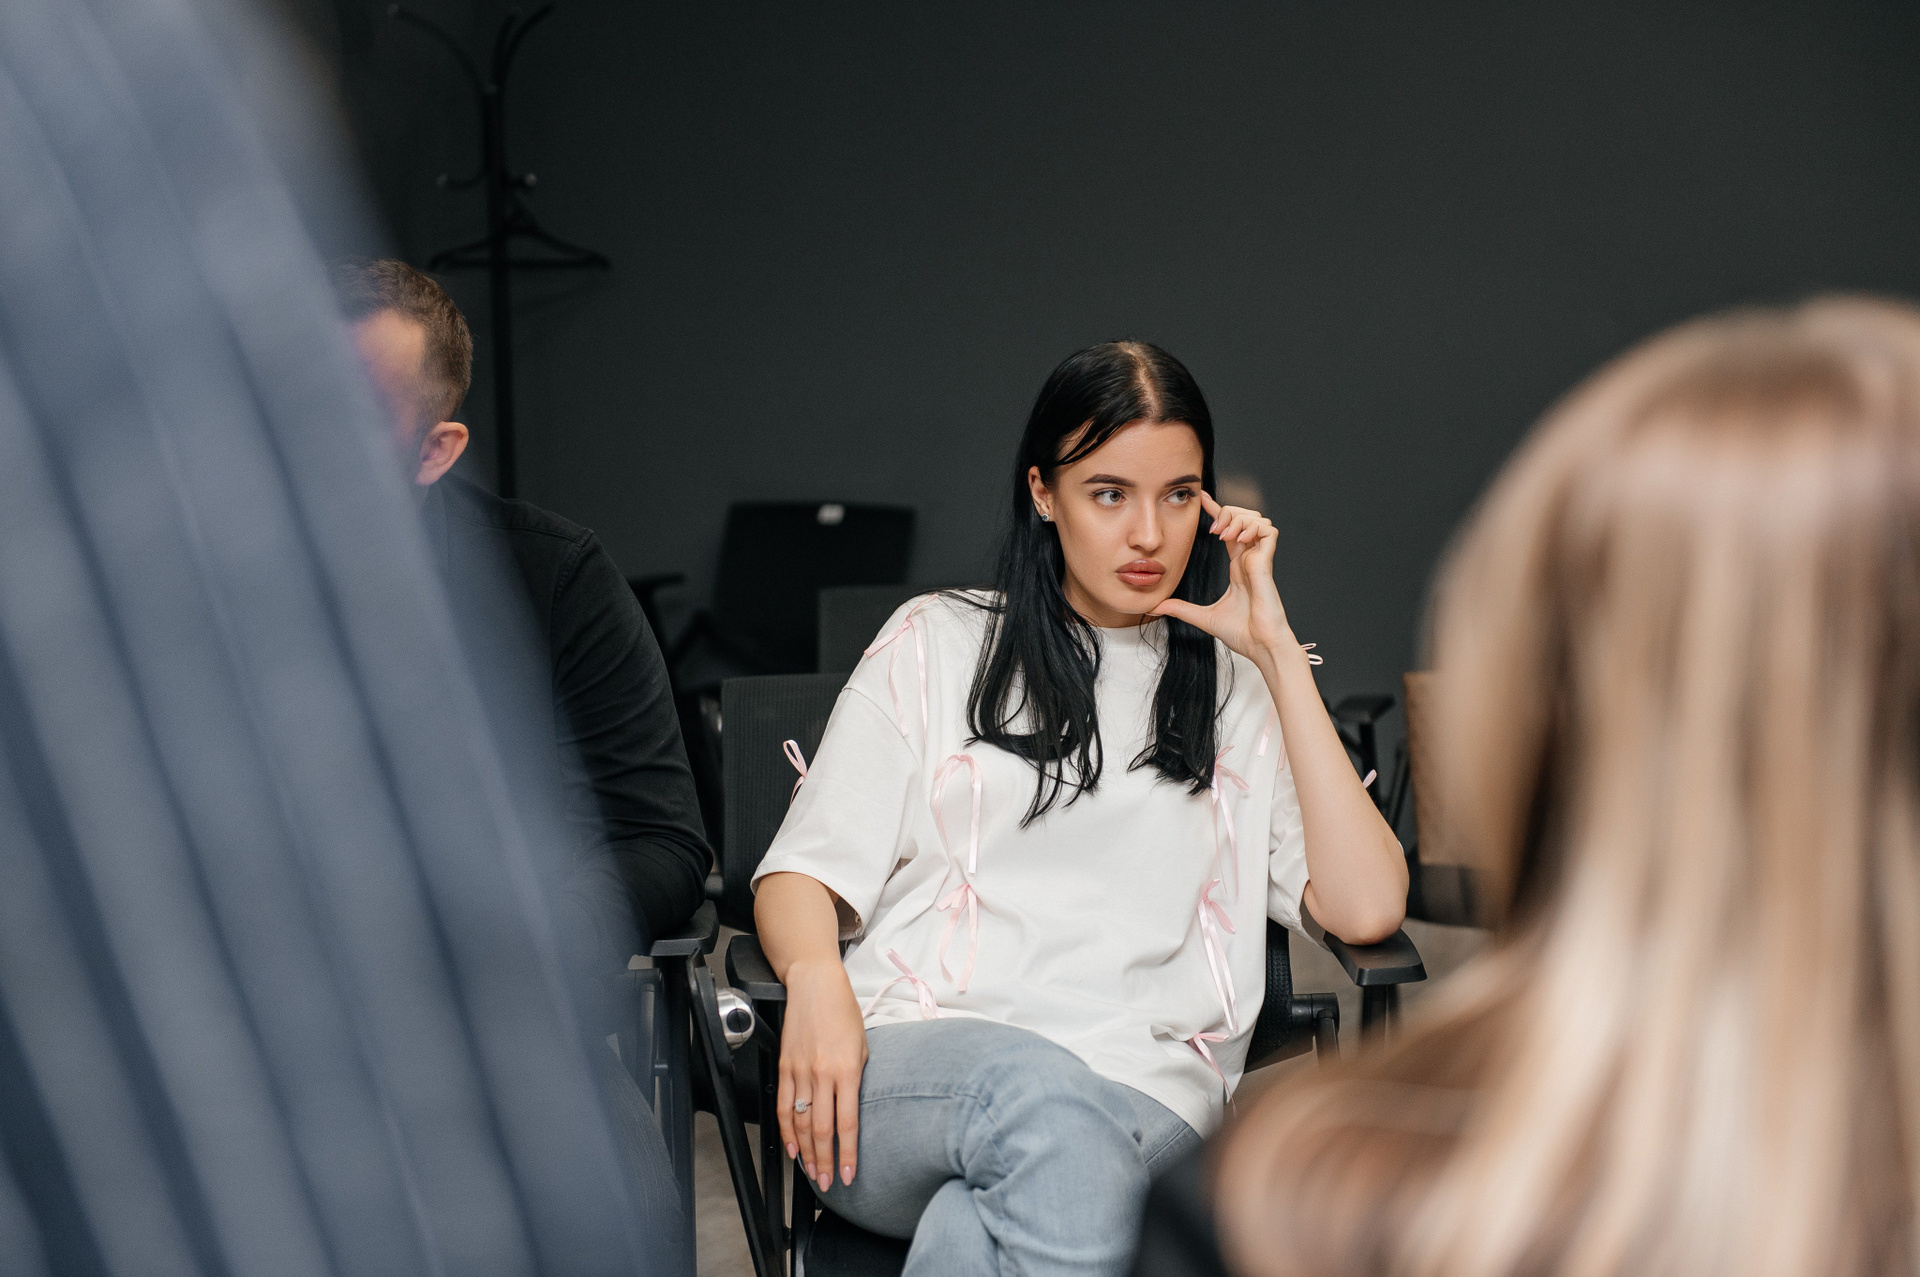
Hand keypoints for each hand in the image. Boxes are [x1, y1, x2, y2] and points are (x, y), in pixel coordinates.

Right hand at [776, 959, 868, 1191]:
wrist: (815, 984)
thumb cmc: (843, 1011)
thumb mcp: (864, 1044)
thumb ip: (859, 1077)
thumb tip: (855, 1107)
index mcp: (848, 1070)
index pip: (847, 1123)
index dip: (848, 1153)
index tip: (849, 1174)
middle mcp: (822, 1074)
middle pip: (820, 1129)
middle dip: (825, 1161)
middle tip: (829, 1183)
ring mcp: (800, 1071)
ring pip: (799, 1123)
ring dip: (805, 1152)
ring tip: (812, 1172)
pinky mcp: (784, 1066)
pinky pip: (783, 1105)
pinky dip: (785, 1130)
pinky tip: (791, 1147)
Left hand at [1149, 491, 1294, 664]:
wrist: (1260, 645)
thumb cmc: (1242, 634)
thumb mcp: (1203, 617)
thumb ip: (1181, 608)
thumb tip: (1155, 607)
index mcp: (1239, 567)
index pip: (1229, 530)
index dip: (1217, 512)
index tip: (1202, 500)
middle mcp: (1250, 559)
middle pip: (1244, 518)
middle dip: (1228, 512)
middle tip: (1212, 527)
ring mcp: (1260, 560)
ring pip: (1257, 520)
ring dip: (1239, 519)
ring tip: (1222, 533)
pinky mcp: (1267, 563)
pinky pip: (1268, 531)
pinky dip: (1252, 528)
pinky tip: (1237, 538)